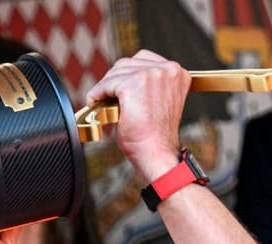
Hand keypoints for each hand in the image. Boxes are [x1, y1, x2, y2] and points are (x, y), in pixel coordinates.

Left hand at [84, 50, 191, 181]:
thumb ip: (150, 87)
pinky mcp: (132, 85)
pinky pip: (107, 84)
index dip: (129, 74)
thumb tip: (124, 81)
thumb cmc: (157, 138)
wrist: (157, 155)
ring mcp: (150, 75)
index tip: (119, 86)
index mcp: (177, 73)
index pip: (145, 60)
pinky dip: (98, 93)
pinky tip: (95, 102)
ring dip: (106, 87)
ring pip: (117, 73)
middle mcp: (166, 70)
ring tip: (100, 101)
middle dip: (115, 79)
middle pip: (129, 63)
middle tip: (106, 94)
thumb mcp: (159, 104)